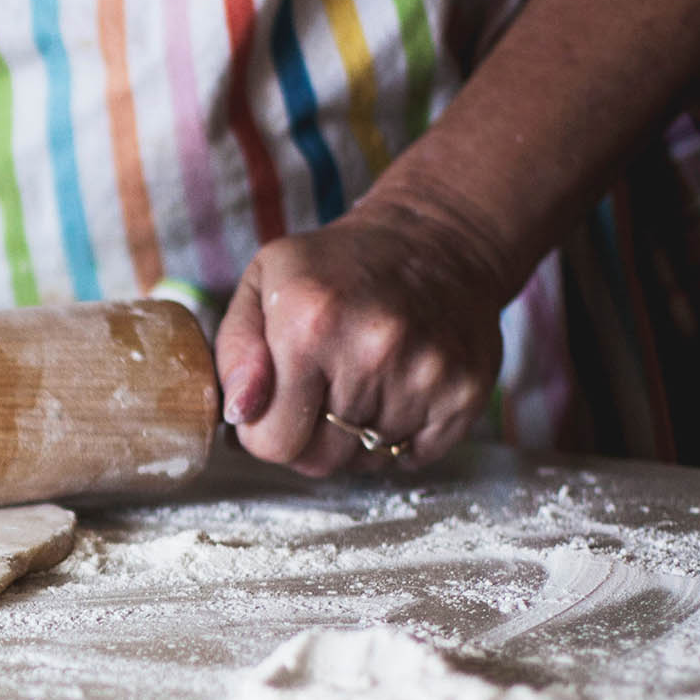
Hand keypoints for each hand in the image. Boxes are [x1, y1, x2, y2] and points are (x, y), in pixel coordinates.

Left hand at [214, 194, 514, 476]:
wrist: (436, 239)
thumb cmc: (335, 268)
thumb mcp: (262, 284)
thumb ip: (235, 353)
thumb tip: (240, 414)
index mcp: (309, 325)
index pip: (274, 442)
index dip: (266, 431)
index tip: (276, 404)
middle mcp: (372, 351)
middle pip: (320, 460)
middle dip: (310, 437)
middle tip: (320, 393)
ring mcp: (425, 375)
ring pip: (367, 460)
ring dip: (357, 435)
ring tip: (363, 380)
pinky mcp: (464, 393)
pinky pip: (414, 456)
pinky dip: (401, 435)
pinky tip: (398, 388)